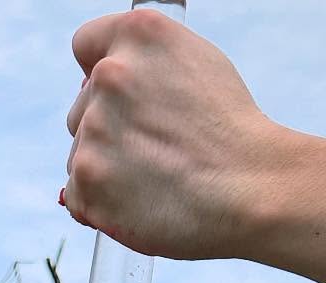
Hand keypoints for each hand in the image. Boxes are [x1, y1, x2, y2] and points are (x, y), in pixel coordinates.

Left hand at [63, 9, 285, 259]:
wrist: (249, 191)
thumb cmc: (230, 133)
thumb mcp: (198, 62)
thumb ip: (145, 61)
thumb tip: (99, 75)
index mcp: (139, 35)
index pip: (86, 45)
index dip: (102, 73)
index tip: (123, 99)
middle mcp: (110, 75)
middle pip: (81, 107)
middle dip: (109, 128)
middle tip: (158, 148)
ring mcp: (93, 130)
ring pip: (80, 153)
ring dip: (106, 168)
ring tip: (155, 177)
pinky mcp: (86, 182)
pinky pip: (76, 194)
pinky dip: (100, 204)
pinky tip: (139, 202)